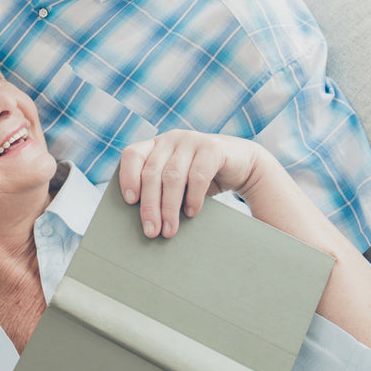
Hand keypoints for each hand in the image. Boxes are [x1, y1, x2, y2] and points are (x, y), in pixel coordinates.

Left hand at [118, 130, 261, 237]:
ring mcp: (192, 140)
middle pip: (152, 173)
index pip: (132, 155)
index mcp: (156, 145)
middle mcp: (171, 139)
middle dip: (150, 205)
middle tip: (151, 231)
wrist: (242, 165)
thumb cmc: (201, 178)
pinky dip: (193, 198)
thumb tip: (143, 222)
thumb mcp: (177, 181)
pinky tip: (191, 213)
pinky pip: (197, 175)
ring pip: (172, 176)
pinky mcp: (213, 148)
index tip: (129, 201)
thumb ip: (159, 189)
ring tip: (169, 230)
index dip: (128, 176)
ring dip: (169, 207)